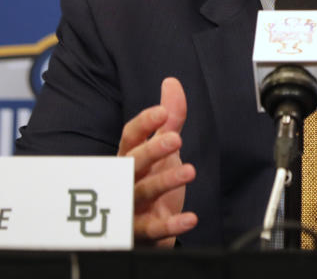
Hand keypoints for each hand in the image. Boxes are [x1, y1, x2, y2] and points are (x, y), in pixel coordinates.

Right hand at [117, 77, 197, 246]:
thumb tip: (171, 83)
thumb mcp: (163, 149)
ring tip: (190, 171)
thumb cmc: (151, 182)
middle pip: (133, 163)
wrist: (147, 230)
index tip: (161, 112)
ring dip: (165, 182)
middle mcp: (126, 180)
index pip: (130, 137)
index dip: (144, 124)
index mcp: (130, 157)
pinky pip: (154, 229)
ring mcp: (131, 207)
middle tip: (175, 139)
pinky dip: (171, 225)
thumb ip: (170, 120)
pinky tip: (190, 219)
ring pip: (143, 193)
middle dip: (151, 151)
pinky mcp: (142, 232)